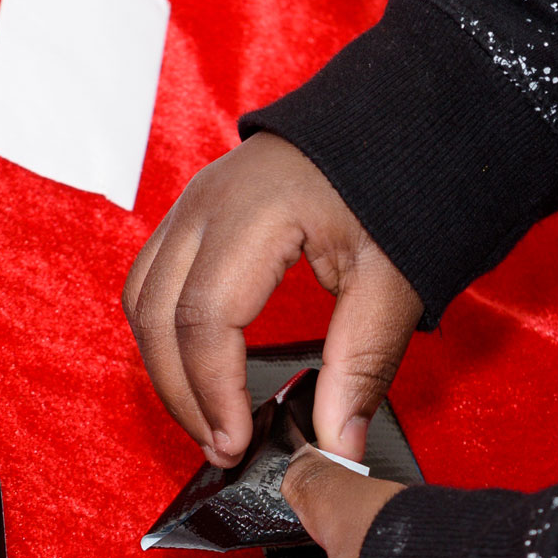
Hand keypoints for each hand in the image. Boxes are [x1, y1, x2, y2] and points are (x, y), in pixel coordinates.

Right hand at [122, 133, 423, 468]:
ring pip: (144, 296)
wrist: (414, 109)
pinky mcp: (201, 205)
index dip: (211, 394)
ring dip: (166, 364)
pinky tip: (204, 367)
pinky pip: (156, 275)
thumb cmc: (406, 181)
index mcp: (252, 212)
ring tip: (210, 416)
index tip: (237, 444)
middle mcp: (206, 201)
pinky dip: (169, 329)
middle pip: (156, 314)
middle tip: (222, 446)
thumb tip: (336, 448)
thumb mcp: (395, 280)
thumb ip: (361, 365)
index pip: (202, 321)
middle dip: (181, 392)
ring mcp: (195, 198)